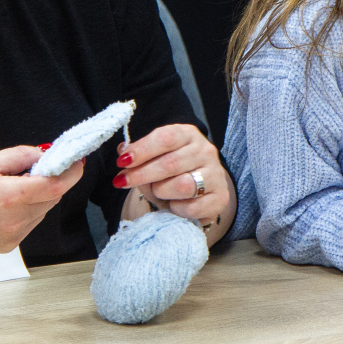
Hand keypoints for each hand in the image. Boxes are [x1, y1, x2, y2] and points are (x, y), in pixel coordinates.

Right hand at [0, 146, 81, 253]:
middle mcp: (14, 221)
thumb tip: (44, 153)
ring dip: (38, 196)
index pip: (55, 185)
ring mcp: (12, 237)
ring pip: (42, 211)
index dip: (70, 172)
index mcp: (9, 197)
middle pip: (51, 198)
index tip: (76, 160)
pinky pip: (29, 224)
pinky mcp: (8, 246)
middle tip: (36, 167)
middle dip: (51, 181)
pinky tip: (4, 204)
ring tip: (11, 187)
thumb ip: (20, 156)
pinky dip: (27, 211)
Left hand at [114, 124, 231, 228]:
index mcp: (187, 134)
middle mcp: (205, 150)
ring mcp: (216, 174)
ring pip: (183, 185)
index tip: (122, 162)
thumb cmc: (171, 171)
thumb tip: (122, 151)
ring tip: (157, 191)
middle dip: (142, 174)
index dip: (141, 150)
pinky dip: (176, 208)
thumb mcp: (154, 158)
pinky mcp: (220, 198)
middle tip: (123, 182)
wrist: (198, 191)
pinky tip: (173, 205)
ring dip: (161, 191)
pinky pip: (192, 207)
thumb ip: (138, 155)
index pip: (165, 137)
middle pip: (171, 163)